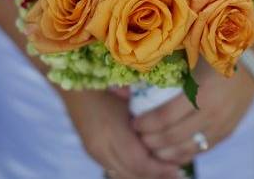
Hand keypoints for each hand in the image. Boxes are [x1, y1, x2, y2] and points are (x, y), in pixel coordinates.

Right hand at [59, 89, 178, 178]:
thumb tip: (170, 134)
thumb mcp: (130, 98)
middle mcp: (101, 146)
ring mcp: (94, 151)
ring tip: (164, 172)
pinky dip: (131, 172)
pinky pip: (114, 169)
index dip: (160, 169)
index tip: (178, 169)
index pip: (140, 162)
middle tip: (176, 173)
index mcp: (112, 131)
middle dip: (155, 176)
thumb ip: (148, 117)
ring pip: (122, 174)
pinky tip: (145, 168)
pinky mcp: (91, 151)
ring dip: (144, 176)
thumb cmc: (107, 84)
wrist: (75, 85)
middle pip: (132, 173)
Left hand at [133, 60, 253, 165]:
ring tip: (150, 147)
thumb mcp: (191, 58)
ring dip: (164, 152)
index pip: (166, 117)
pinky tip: (170, 152)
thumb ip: (165, 70)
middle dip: (150, 140)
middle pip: (173, 136)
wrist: (251, 65)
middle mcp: (212, 113)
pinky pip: (201, 150)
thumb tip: (131, 82)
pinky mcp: (226, 133)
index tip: (134, 123)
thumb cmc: (216, 57)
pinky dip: (182, 154)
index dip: (146, 123)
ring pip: (186, 149)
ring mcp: (221, 126)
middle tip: (138, 137)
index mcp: (201, 92)